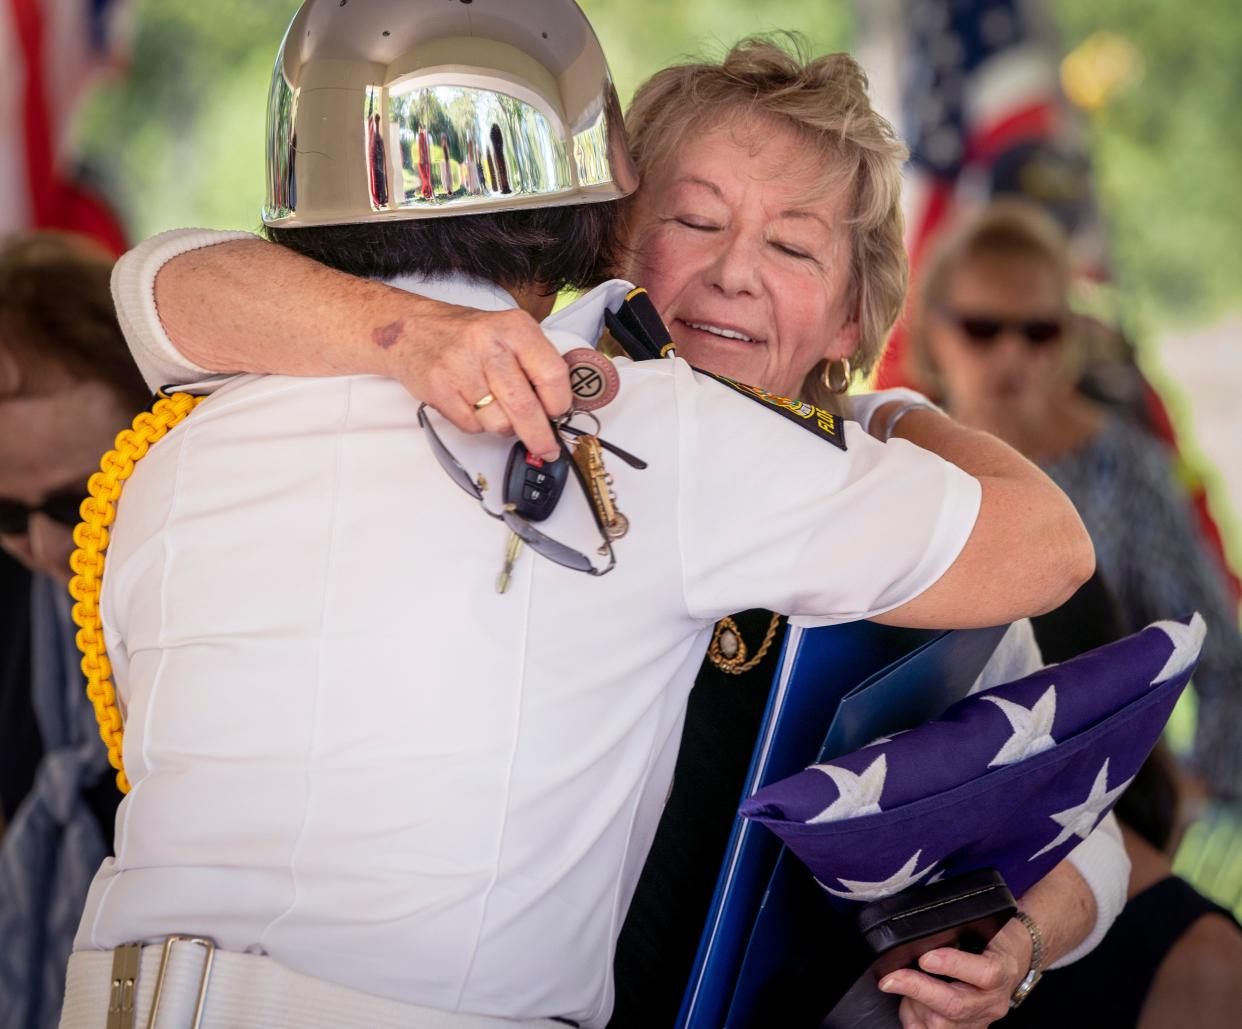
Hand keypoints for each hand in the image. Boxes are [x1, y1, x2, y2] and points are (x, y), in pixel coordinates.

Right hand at [385, 304, 572, 461]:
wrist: (411, 329)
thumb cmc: (467, 336)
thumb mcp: (509, 333)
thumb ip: (535, 364)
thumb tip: (560, 408)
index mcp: (515, 328)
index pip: (553, 375)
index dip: (560, 404)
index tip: (559, 415)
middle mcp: (489, 345)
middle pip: (525, 407)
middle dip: (540, 436)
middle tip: (546, 448)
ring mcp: (461, 367)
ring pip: (499, 423)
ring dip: (502, 426)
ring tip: (492, 405)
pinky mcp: (440, 389)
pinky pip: (472, 427)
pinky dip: (477, 424)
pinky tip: (470, 402)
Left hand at [878, 919, 1031, 1028]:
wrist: (1011, 962)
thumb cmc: (992, 940)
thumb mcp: (981, 927)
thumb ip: (956, 932)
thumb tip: (921, 933)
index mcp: (1001, 970)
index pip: (984, 973)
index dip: (953, 966)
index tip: (925, 958)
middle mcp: (992, 1002)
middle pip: (956, 1005)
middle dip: (918, 990)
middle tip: (891, 978)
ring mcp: (979, 1021)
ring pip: (942, 1025)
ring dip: (915, 1005)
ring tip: (902, 984)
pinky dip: (914, 1019)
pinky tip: (909, 1003)